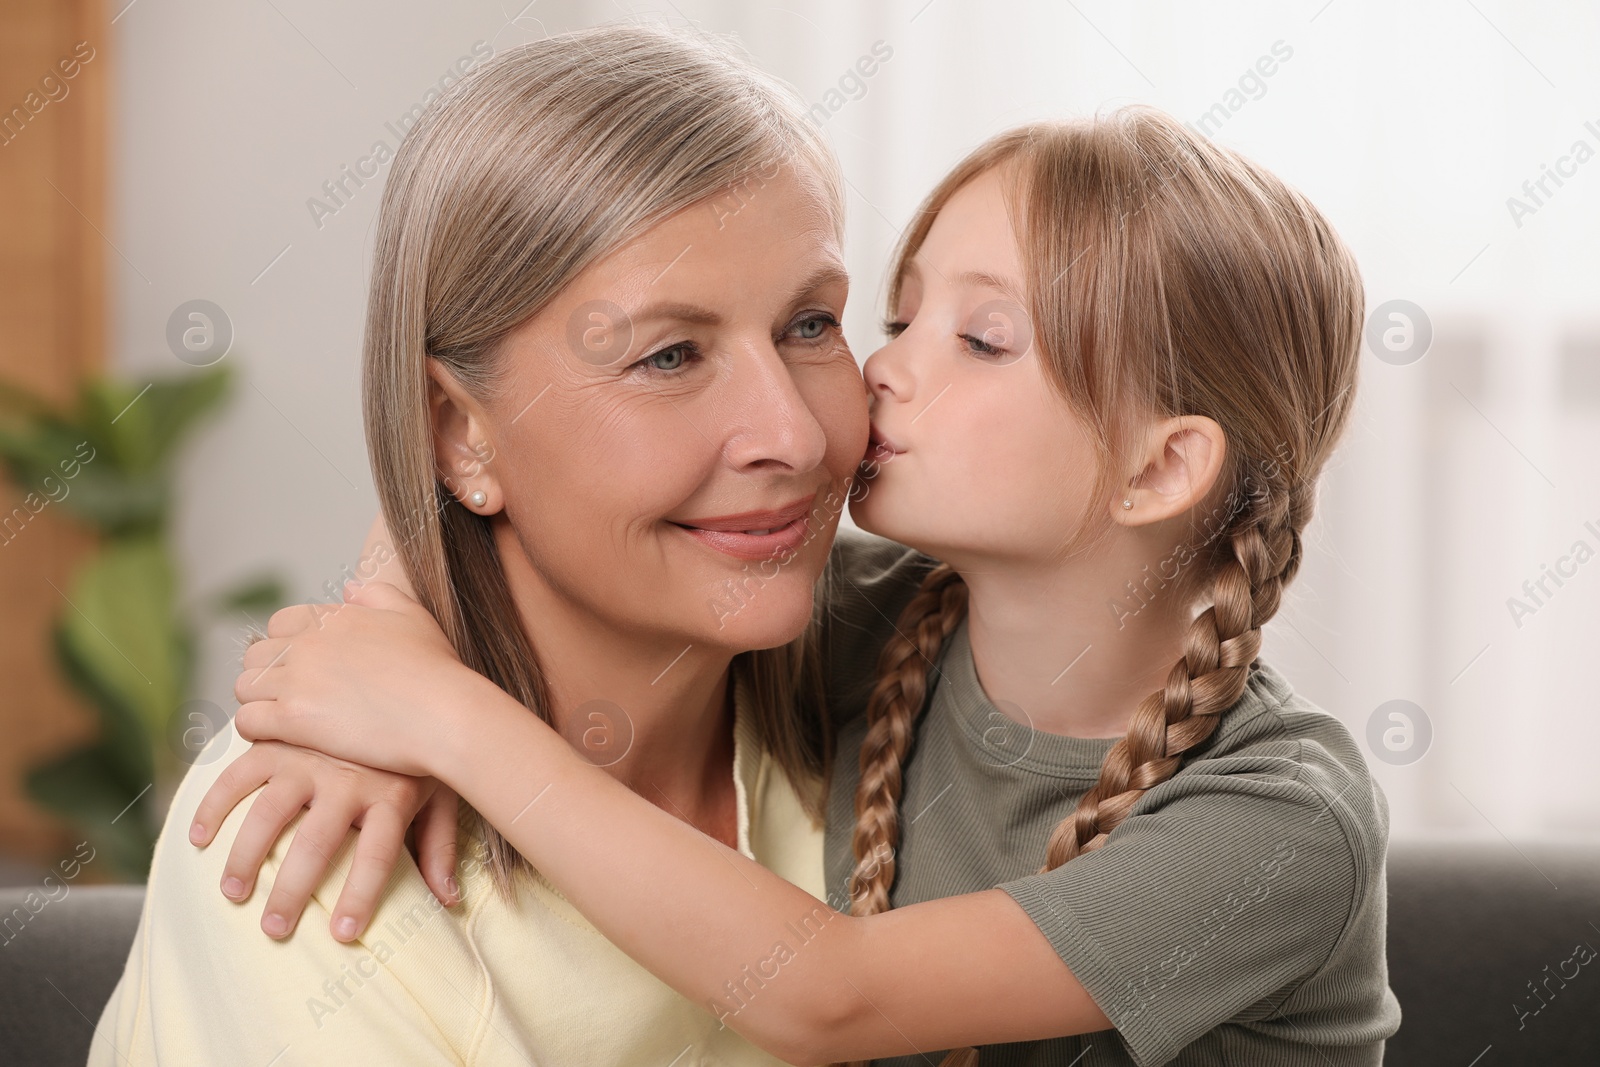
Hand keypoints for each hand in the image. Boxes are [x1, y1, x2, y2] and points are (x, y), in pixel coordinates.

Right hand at [189, 741, 460, 940]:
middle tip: (274, 929)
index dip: (362, 894)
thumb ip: (439, 846)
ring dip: (245, 857)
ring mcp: (309, 757)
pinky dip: (214, 805)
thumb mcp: (439, 792)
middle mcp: (348, 778)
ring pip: (270, 813)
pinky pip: (240, 774)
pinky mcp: (280, 741)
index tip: (342, 935)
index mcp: (390, 795)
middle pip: (317, 842)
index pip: (378, 854)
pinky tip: (197, 838)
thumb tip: (447, 900)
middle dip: (292, 891)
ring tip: (232, 894)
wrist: (402, 685)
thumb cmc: (417, 754)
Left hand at [232, 580, 480, 776]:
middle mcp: (309, 642)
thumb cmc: (437, 670)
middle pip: (256, 654)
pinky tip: (282, 739)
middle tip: (291, 700)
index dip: (287, 647)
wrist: (444, 714)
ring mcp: (298, 679)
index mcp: (334, 618)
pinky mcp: (293, 717)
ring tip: (284, 722)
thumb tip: (348, 588)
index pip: (280, 623)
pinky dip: (257, 729)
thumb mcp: (414, 618)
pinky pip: (246, 718)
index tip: (304, 671)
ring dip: (259, 702)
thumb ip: (378, 595)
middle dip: (267, 676)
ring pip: (244, 685)